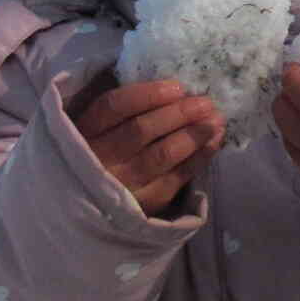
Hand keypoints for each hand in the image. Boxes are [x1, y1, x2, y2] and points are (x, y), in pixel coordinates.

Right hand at [75, 80, 223, 216]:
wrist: (88, 213)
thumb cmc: (100, 157)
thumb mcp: (97, 131)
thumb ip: (122, 112)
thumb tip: (170, 90)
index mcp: (84, 134)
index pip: (113, 107)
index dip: (147, 95)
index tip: (177, 87)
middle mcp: (99, 160)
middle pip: (141, 130)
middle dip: (178, 113)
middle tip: (206, 102)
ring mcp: (121, 185)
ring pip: (162, 154)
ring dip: (193, 134)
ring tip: (216, 120)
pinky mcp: (143, 205)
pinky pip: (176, 178)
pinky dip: (199, 157)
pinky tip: (213, 142)